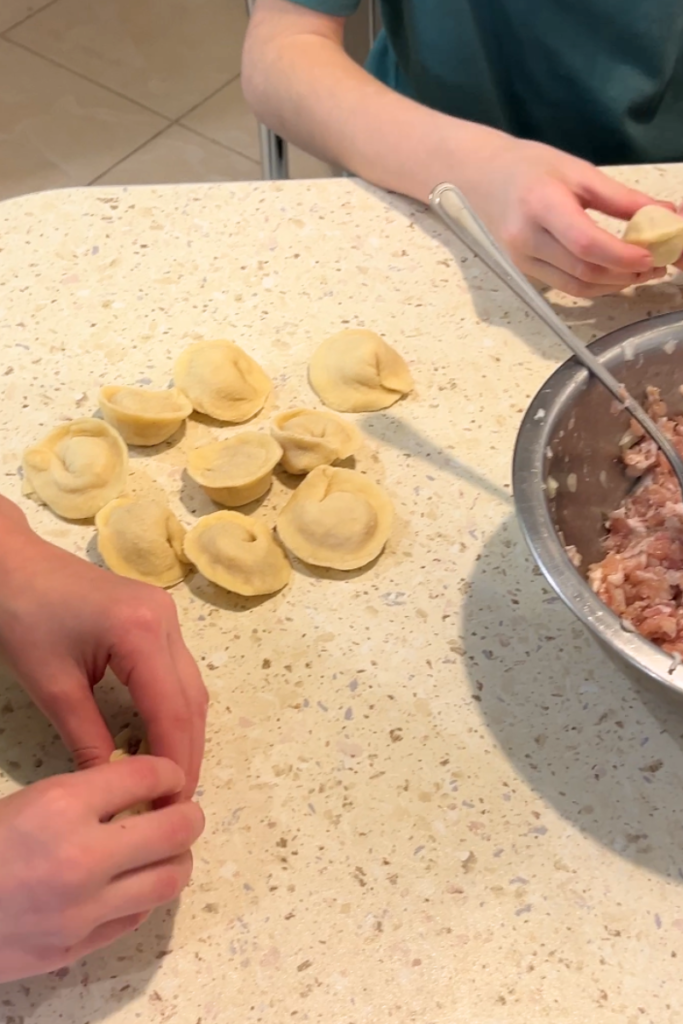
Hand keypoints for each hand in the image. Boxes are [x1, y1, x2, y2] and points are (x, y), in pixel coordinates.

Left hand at [0, 500, 207, 798]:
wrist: (12, 565)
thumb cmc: (23, 618)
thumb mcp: (51, 686)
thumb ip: (86, 739)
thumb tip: (111, 785)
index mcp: (141, 634)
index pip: (171, 712)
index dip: (174, 763)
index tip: (168, 805)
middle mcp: (166, 622)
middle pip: (192, 701)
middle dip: (187, 753)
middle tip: (176, 801)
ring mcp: (167, 617)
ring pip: (191, 687)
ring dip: (186, 733)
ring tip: (173, 776)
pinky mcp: (158, 617)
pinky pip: (178, 672)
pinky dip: (176, 709)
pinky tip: (164, 736)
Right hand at [0, 756, 203, 981]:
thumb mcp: (27, 802)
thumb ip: (83, 795)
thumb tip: (135, 790)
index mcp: (64, 806)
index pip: (147, 777)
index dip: (168, 772)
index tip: (169, 775)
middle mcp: (83, 857)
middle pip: (176, 830)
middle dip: (189, 815)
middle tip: (183, 811)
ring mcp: (84, 909)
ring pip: (169, 880)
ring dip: (177, 860)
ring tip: (167, 850)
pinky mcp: (78, 947)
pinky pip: (137, 916)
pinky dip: (145, 896)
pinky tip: (133, 884)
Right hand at [460, 135, 668, 296]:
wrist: (481, 177)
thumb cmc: (530, 167)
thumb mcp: (578, 171)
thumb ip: (621, 198)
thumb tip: (667, 215)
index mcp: (541, 205)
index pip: (586, 244)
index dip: (622, 256)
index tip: (653, 256)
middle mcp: (527, 238)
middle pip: (584, 270)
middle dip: (626, 274)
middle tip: (658, 265)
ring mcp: (523, 259)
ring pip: (577, 286)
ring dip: (615, 285)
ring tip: (642, 273)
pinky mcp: (524, 270)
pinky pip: (566, 286)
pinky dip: (596, 285)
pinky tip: (615, 274)